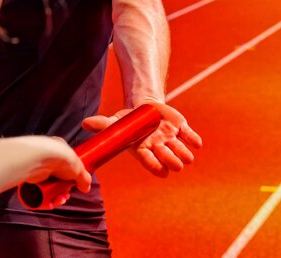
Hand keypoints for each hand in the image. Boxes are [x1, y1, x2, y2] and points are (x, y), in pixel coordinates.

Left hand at [24, 136, 91, 207]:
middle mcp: (48, 159)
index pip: (67, 167)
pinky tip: (50, 203)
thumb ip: (84, 179)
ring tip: (59, 200)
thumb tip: (86, 187)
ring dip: (55, 198)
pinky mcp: (30, 180)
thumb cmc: (60, 157)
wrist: (41, 159)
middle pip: (58, 180)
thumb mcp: (79, 168)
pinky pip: (37, 194)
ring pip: (48, 189)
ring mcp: (38, 169)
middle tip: (65, 195)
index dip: (71, 179)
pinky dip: (44, 201)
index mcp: (60, 151)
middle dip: (63, 192)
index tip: (75, 186)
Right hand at [82, 102, 201, 177]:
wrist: (145, 109)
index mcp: (143, 149)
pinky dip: (193, 139)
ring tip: (186, 155)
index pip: (150, 162)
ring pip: (181, 151)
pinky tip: (195, 142)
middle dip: (172, 159)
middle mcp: (158, 148)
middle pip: (168, 158)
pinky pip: (190, 137)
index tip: (162, 171)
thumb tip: (84, 123)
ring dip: (184, 152)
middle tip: (175, 161)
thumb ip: (102, 124)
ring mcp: (171, 140)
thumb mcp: (115, 122)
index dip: (156, 166)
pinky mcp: (182, 130)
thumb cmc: (128, 121)